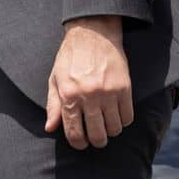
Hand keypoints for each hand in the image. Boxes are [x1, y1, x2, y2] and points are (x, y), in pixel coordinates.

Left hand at [45, 16, 133, 149]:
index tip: (81, 144)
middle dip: (96, 141)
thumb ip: (53, 106)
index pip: (74, 132)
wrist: (93, 34)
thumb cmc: (71, 58)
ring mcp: (109, 92)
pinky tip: (118, 117)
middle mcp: (89, 96)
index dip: (78, 143)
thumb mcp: (55, 80)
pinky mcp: (125, 87)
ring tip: (107, 128)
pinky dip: (124, 121)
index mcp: (69, 96)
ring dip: (111, 132)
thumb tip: (50, 128)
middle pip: (97, 134)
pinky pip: (128, 116)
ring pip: (115, 127)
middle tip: (96, 139)